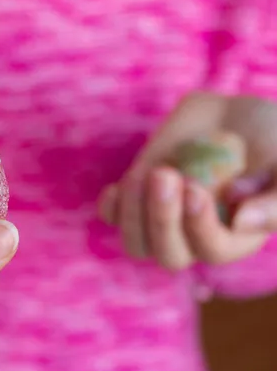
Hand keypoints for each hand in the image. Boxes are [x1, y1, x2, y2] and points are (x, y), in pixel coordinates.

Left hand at [98, 92, 276, 269]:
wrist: (233, 115)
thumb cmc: (271, 138)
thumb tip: (243, 221)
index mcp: (236, 237)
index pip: (213, 250)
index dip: (199, 226)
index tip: (194, 189)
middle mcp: (195, 236)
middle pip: (170, 255)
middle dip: (162, 219)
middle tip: (165, 176)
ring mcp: (162, 219)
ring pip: (137, 243)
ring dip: (133, 215)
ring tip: (146, 175)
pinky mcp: (138, 198)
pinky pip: (113, 218)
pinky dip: (110, 208)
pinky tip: (118, 187)